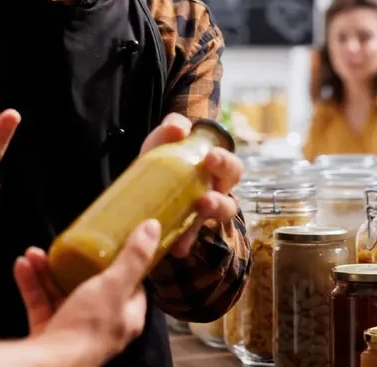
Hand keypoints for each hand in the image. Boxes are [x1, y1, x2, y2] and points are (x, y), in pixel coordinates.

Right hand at [13, 221, 159, 361]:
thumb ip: (133, 258)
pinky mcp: (49, 332)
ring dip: (47, 270)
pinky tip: (23, 265)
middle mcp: (101, 325)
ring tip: (36, 252)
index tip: (114, 242)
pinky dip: (31, 284)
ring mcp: (73, 329)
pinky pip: (40, 303)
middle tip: (68, 244)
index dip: (125, 263)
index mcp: (126, 316)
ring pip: (61, 293)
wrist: (50, 362)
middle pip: (91, 286)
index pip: (132, 285)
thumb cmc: (87, 329)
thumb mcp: (115, 285)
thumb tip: (153, 228)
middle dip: (74, 262)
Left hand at [140, 113, 242, 257]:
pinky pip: (190, 240)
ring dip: (209, 219)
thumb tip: (179, 128)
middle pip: (231, 201)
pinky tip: (176, 247)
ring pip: (217, 222)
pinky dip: (184, 242)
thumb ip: (170, 129)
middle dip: (221, 200)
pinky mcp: (187, 232)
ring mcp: (202, 216)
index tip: (211, 157)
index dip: (225, 163)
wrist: (146, 184)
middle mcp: (215, 195)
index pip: (231, 168)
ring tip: (197, 215)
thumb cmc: (164, 159)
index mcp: (214, 173)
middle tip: (206, 198)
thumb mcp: (163, 142)